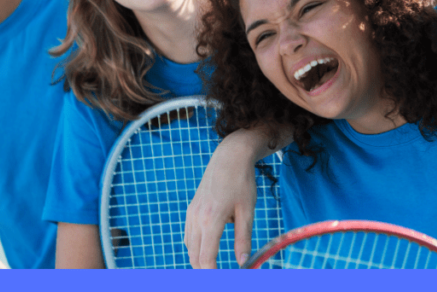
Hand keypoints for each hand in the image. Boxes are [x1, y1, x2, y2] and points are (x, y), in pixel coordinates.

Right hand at [185, 128, 273, 267]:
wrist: (229, 157)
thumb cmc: (242, 182)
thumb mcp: (247, 211)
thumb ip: (243, 239)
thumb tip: (243, 263)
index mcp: (211, 220)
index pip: (206, 258)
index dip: (213, 274)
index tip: (222, 279)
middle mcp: (197, 218)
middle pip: (194, 257)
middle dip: (205, 271)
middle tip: (219, 276)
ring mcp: (191, 213)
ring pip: (190, 247)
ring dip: (200, 260)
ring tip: (214, 267)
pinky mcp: (191, 209)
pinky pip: (189, 235)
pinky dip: (197, 246)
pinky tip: (208, 248)